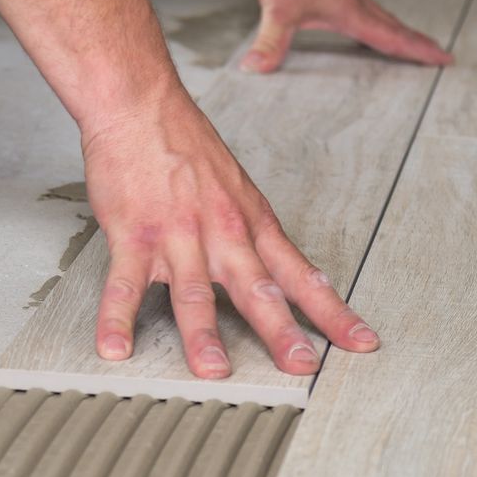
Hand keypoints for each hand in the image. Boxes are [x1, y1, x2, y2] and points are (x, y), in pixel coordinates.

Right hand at [80, 84, 379, 377]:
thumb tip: (277, 274)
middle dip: (282, 332)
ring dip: (203, 335)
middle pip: (258, 289)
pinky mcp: (133, 235)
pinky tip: (114, 347)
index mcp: (252, 225)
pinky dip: (117, 319)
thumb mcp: (237, 190)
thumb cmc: (186, 145)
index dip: (333, 312)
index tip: (361, 343)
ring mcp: (177, 236)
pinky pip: (124, 285)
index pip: (302, 276)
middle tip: (302, 366)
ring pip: (194, 292)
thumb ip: (252, 237)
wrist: (140, 104)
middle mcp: (221, 234)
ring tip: (213, 371)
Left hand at [241, 0, 452, 72]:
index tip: (444, 59)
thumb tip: (256, 68)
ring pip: (383, 16)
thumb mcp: (277, 8)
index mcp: (350, 11)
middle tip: (442, 57)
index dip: (418, 53)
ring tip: (414, 45)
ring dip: (402, 32)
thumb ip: (270, 42)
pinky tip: (370, 23)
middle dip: (419, 45)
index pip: (392, 39)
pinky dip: (381, 20)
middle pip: (396, 28)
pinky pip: (368, 7)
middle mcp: (355, 0)